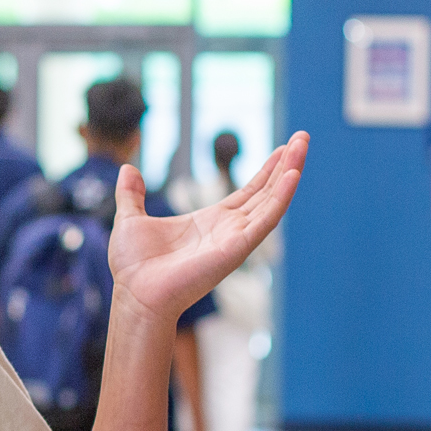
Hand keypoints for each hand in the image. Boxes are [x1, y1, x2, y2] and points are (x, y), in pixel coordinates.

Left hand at [107, 133, 305, 331]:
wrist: (134, 294)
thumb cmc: (134, 267)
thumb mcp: (131, 219)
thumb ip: (132, 194)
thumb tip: (127, 169)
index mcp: (210, 222)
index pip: (248, 192)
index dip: (266, 171)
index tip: (281, 148)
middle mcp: (229, 230)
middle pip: (266, 192)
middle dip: (285, 165)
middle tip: (302, 137)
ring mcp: (235, 239)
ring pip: (271, 202)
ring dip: (289, 172)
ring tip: (302, 145)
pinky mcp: (236, 248)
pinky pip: (265, 220)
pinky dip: (280, 198)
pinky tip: (292, 175)